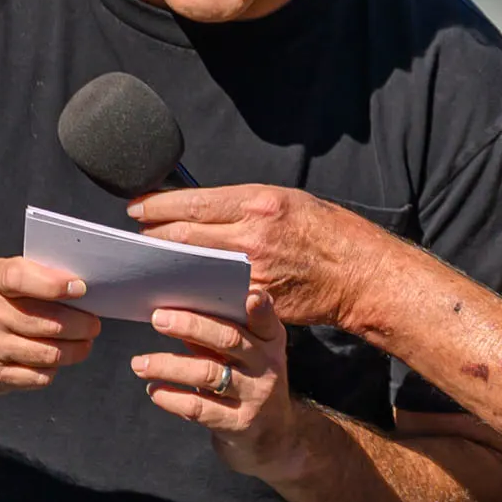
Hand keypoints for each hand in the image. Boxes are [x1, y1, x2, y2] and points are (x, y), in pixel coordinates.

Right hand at [0, 256, 100, 392]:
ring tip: (83, 343)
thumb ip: (34, 275)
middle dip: (82, 326)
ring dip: (75, 350)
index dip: (53, 284)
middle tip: (93, 325)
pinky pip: (38, 376)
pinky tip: (53, 360)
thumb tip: (80, 286)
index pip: (19, 277)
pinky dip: (53, 369)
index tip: (80, 289)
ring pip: (49, 353)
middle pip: (49, 324)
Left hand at [129, 184, 379, 329]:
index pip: (192, 203)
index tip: (138, 208)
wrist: (363, 275)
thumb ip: (246, 204)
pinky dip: (195, 290)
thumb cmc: (332, 233)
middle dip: (155, 237)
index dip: (158, 206)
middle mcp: (251, 236)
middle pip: (182, 236)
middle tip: (140, 237)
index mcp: (260, 203)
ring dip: (169, 266)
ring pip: (192, 268)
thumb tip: (205, 208)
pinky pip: (214, 294)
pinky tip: (184, 289)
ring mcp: (251, 271)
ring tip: (155, 263)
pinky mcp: (255, 300)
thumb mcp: (291, 201)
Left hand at [133, 290, 302, 476]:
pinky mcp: (238, 424)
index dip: (261, 309)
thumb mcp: (244, 359)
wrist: (272, 440)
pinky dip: (171, 397)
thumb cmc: (247, 386)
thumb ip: (217, 337)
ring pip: (208, 374)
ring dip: (167, 366)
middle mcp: (267, 367)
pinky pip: (198, 408)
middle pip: (230, 340)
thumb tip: (174, 313)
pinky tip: (154, 390)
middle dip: (191, 326)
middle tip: (158, 319)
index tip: (251, 295)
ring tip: (138, 363)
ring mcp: (255, 397)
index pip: (267, 322)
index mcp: (269, 343)